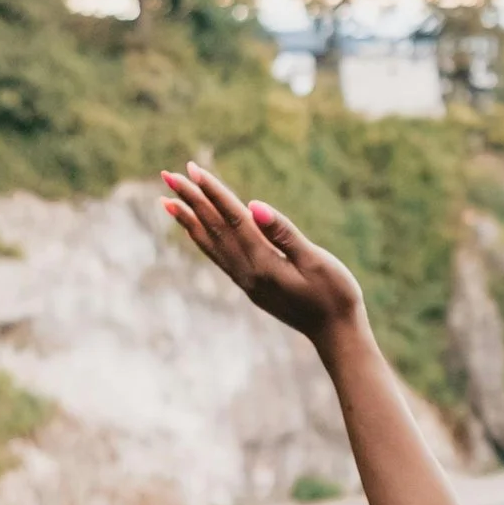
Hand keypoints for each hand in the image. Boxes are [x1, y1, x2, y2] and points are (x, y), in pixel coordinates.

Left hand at [161, 162, 363, 344]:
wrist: (336, 334)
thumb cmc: (335, 295)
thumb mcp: (315, 261)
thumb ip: (284, 233)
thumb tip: (254, 206)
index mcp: (263, 262)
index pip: (232, 218)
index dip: (212, 192)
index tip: (192, 170)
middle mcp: (247, 273)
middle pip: (214, 229)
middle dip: (191, 201)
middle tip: (168, 175)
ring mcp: (246, 282)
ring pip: (210, 245)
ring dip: (189, 221)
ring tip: (167, 201)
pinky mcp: (250, 286)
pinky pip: (218, 257)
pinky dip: (202, 240)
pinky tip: (195, 231)